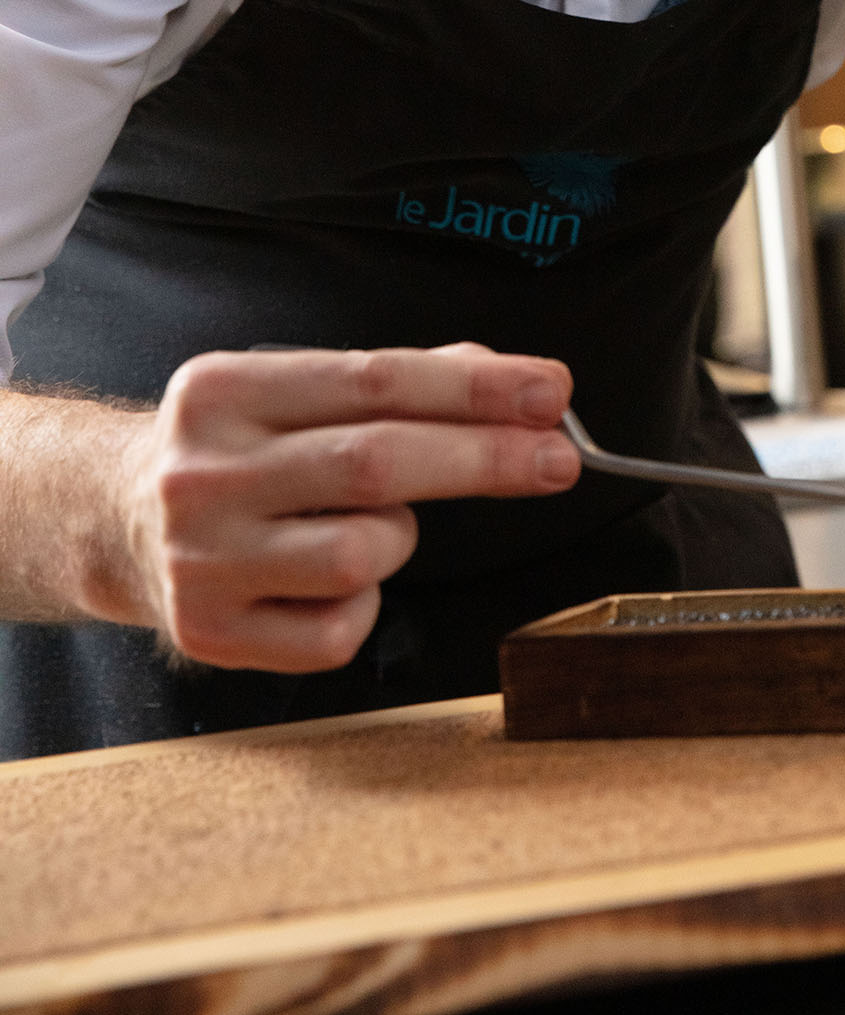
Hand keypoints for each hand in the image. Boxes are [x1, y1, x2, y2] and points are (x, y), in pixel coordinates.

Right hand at [117, 342, 578, 673]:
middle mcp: (204, 472)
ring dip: (400, 538)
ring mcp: (201, 558)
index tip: (551, 391)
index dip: (473, 389)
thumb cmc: (240, 449)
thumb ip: (404, 383)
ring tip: (371, 524)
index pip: (374, 381)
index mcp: (225, 391)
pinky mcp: (211, 633)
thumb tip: (519, 384)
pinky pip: (339, 627)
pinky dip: (364, 602)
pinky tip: (331, 578)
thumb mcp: (295, 391)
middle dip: (484, 458)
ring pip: (362, 552)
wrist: (115, 522)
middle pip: (375, 462)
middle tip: (560, 458)